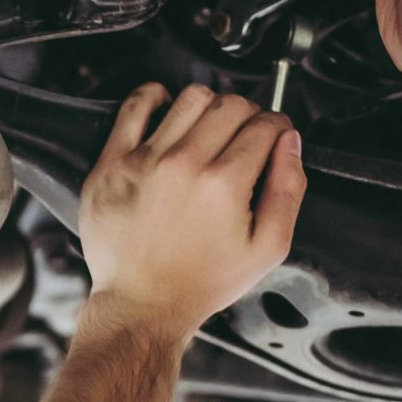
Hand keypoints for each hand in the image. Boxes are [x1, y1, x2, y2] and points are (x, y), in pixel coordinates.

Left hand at [79, 83, 305, 346]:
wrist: (143, 305)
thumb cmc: (202, 282)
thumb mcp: (268, 248)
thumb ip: (289, 189)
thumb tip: (289, 142)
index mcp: (225, 184)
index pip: (265, 125)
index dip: (277, 127)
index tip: (273, 136)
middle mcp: (184, 165)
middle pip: (231, 105)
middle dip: (249, 114)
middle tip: (245, 136)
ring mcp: (144, 160)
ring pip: (190, 98)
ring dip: (209, 106)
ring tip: (209, 129)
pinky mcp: (112, 163)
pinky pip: (135, 106)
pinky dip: (155, 97)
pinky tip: (166, 110)